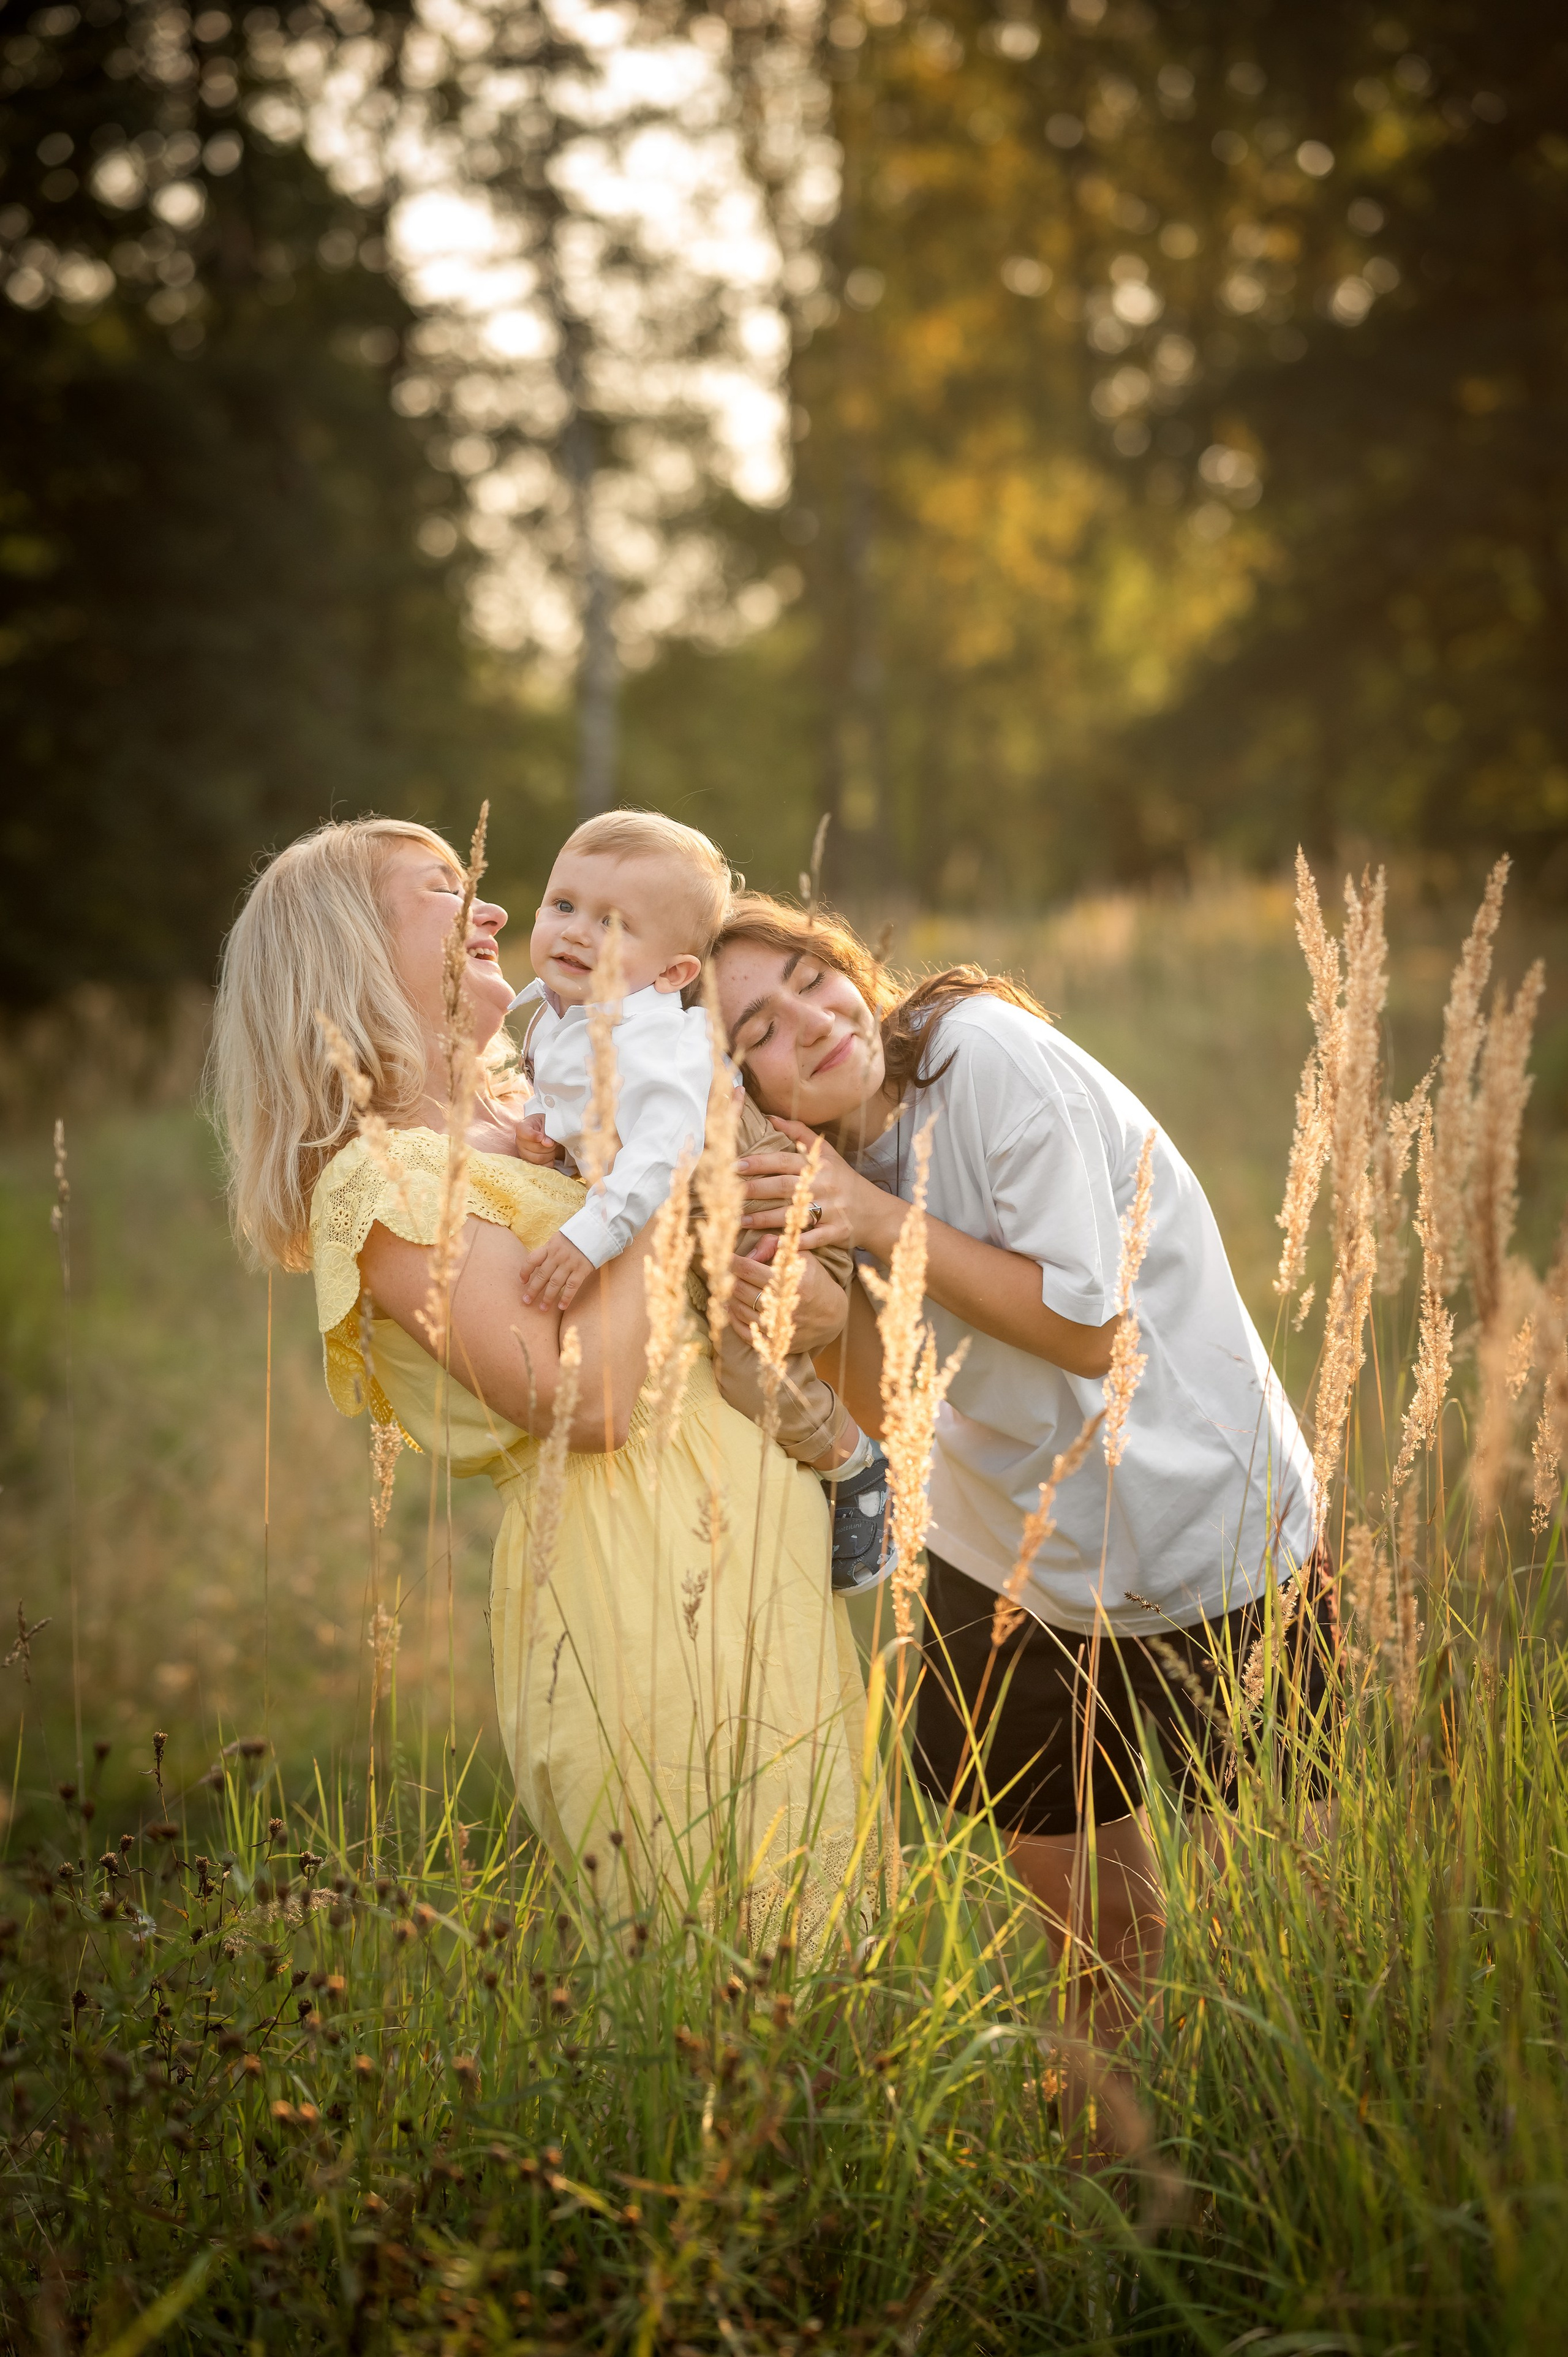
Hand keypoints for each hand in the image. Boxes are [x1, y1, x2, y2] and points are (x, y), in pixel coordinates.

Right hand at [514, 1113, 560, 1166]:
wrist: (544, 1131)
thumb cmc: (544, 1125)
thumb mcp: (546, 1122)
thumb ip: (546, 1130)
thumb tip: (548, 1143)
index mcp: (522, 1127)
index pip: (523, 1132)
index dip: (533, 1136)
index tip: (541, 1136)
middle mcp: (519, 1141)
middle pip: (535, 1148)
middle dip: (549, 1145)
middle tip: (553, 1141)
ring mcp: (523, 1154)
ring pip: (539, 1159)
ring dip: (550, 1153)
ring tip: (552, 1147)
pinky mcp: (530, 1163)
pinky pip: (542, 1166)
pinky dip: (550, 1161)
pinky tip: (550, 1154)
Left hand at [519, 1232, 594, 1310]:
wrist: (597, 1229)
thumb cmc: (578, 1235)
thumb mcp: (561, 1238)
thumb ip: (551, 1250)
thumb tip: (542, 1263)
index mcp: (550, 1246)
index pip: (532, 1260)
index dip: (525, 1271)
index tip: (522, 1281)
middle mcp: (557, 1256)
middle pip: (542, 1275)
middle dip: (533, 1290)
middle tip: (526, 1301)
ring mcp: (570, 1263)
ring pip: (555, 1283)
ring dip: (548, 1297)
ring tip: (543, 1309)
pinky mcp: (582, 1269)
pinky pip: (572, 1286)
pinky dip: (566, 1297)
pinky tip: (561, 1307)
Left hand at [727, 1238, 849, 1356]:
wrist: (832, 1316)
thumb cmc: (815, 1281)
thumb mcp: (803, 1257)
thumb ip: (775, 1247)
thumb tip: (749, 1252)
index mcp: (788, 1281)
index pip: (749, 1269)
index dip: (732, 1261)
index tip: (724, 1257)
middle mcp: (781, 1305)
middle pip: (740, 1289)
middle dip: (728, 1278)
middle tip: (722, 1271)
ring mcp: (776, 1326)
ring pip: (739, 1309)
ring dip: (729, 1297)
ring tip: (725, 1287)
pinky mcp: (774, 1342)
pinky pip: (745, 1332)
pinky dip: (733, 1319)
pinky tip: (729, 1307)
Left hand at [735, 1118, 903, 1259]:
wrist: (873, 1210)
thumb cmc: (843, 1179)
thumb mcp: (827, 1154)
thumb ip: (799, 1133)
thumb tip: (772, 1116)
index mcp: (818, 1165)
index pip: (783, 1162)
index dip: (758, 1163)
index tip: (735, 1166)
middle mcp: (823, 1186)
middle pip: (782, 1187)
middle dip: (754, 1190)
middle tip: (727, 1194)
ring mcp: (830, 1210)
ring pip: (791, 1214)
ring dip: (763, 1219)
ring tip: (739, 1219)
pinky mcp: (834, 1232)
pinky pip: (810, 1239)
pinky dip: (791, 1242)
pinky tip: (770, 1245)